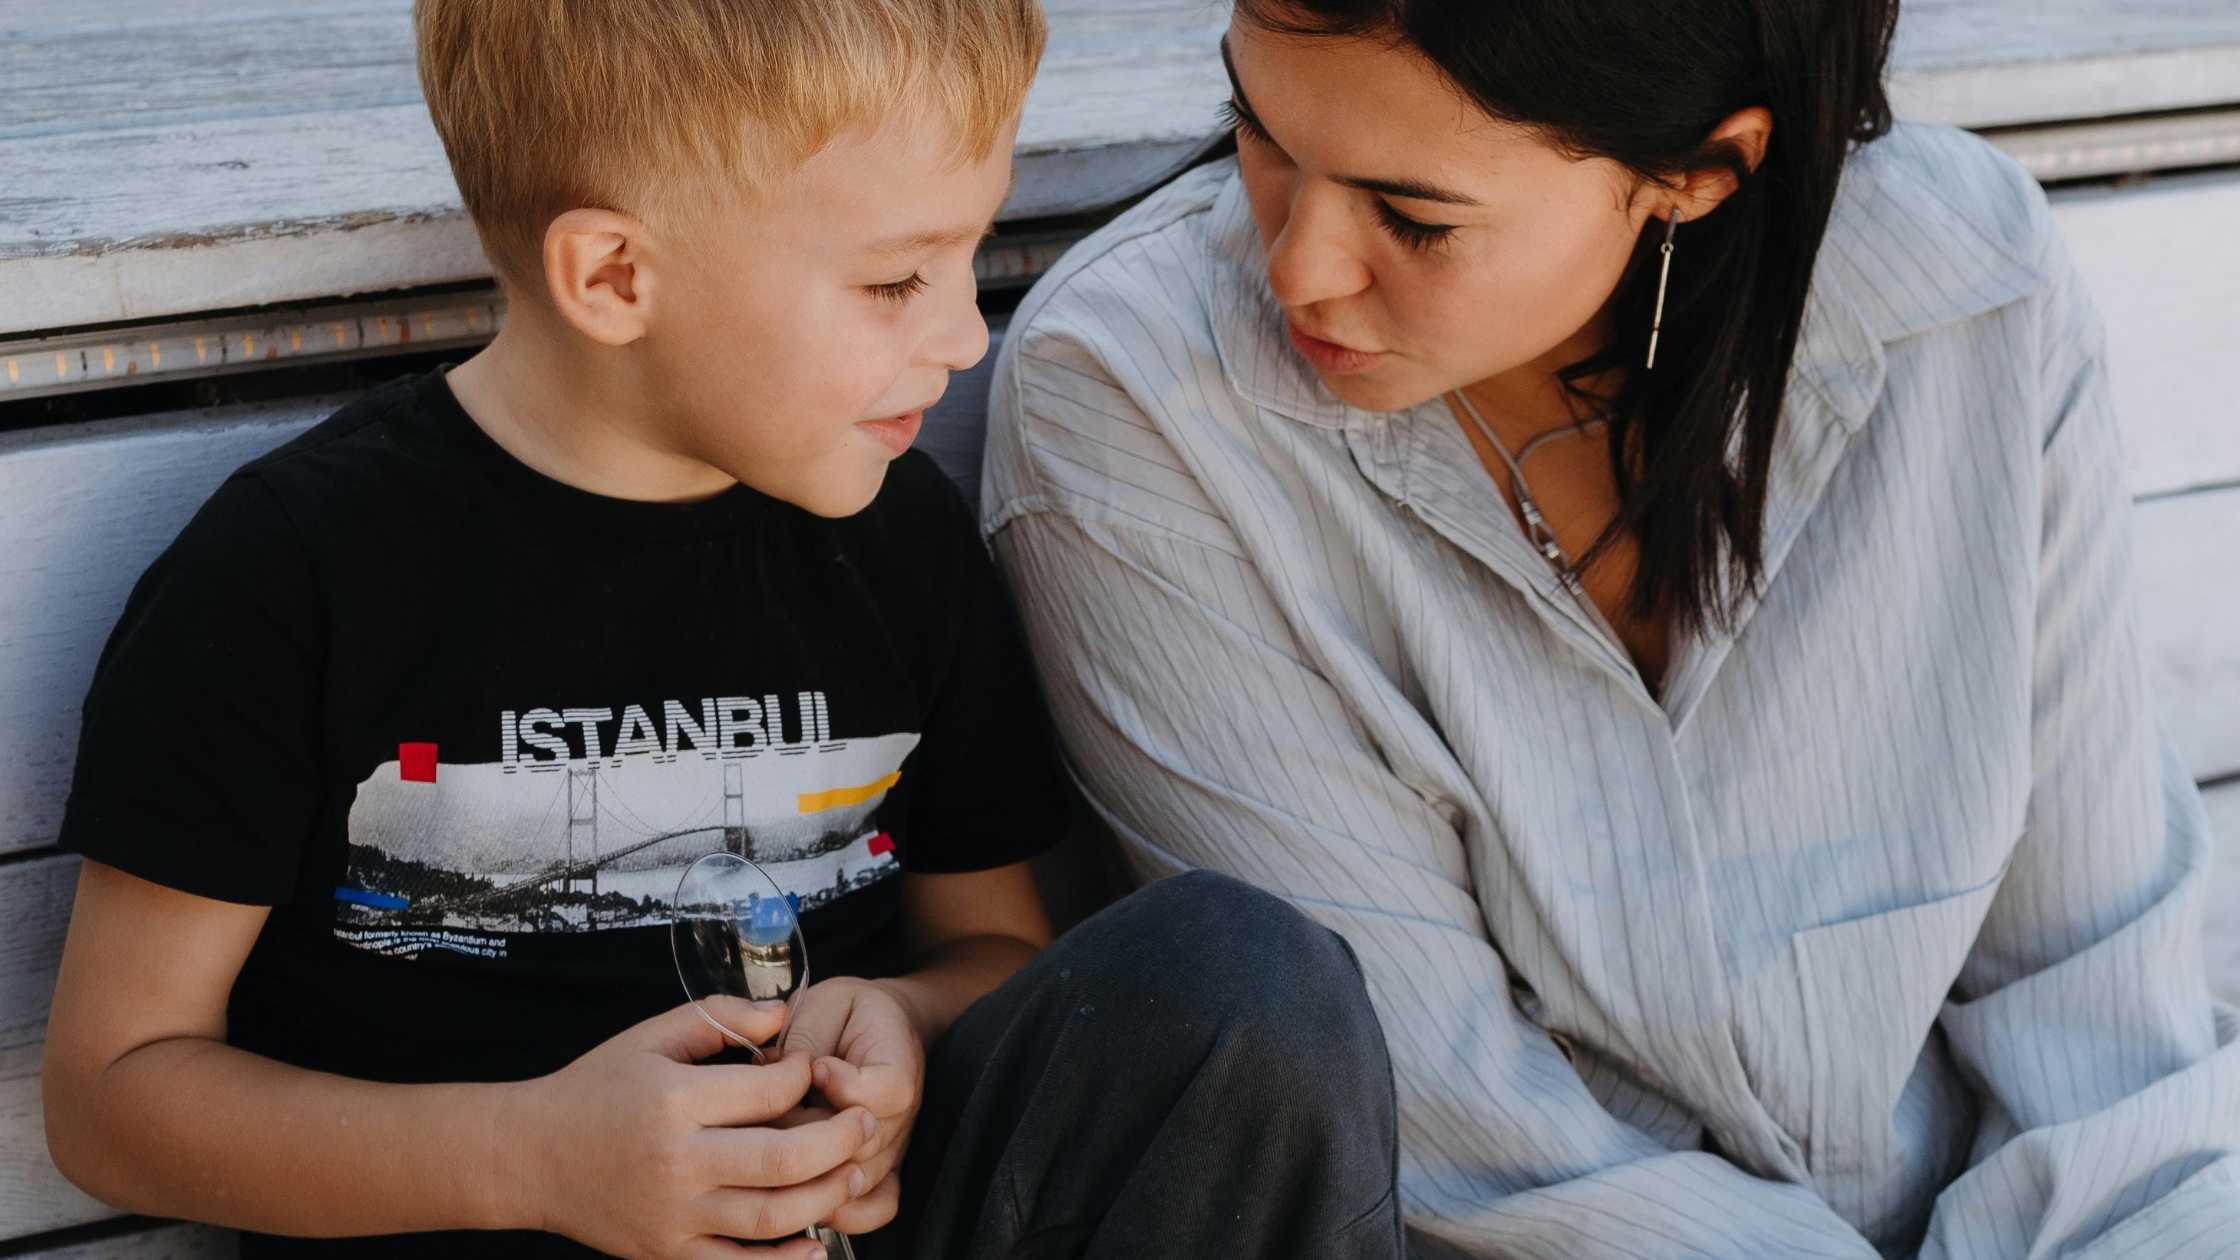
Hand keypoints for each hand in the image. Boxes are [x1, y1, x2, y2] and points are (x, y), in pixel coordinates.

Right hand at [500, 998, 879, 1258]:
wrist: (529, 1155)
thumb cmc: (595, 1087)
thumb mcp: (649, 1034)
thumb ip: (718, 1017)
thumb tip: (784, 1014)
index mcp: (674, 1101)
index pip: (768, 1091)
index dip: (806, 1076)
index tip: (811, 1068)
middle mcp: (676, 1162)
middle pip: (783, 1159)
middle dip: (839, 1141)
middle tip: (866, 1126)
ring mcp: (672, 1215)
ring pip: (771, 1217)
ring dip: (825, 1197)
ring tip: (854, 1173)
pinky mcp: (666, 1252)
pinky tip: (817, 1245)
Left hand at [779, 978, 927, 1234]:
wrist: (880, 1026)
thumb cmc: (850, 1013)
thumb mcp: (828, 1004)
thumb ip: (805, 1037)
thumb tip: (769, 1071)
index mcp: (899, 1063)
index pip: (885, 1092)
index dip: (843, 1085)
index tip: (815, 1064)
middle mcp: (903, 1115)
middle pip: (864, 1146)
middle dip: (809, 1132)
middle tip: (777, 1110)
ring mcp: (892, 1149)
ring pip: (857, 1182)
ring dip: (810, 1169)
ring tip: (777, 1143)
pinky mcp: (878, 1171)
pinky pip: (872, 1210)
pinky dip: (842, 1212)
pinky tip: (805, 1191)